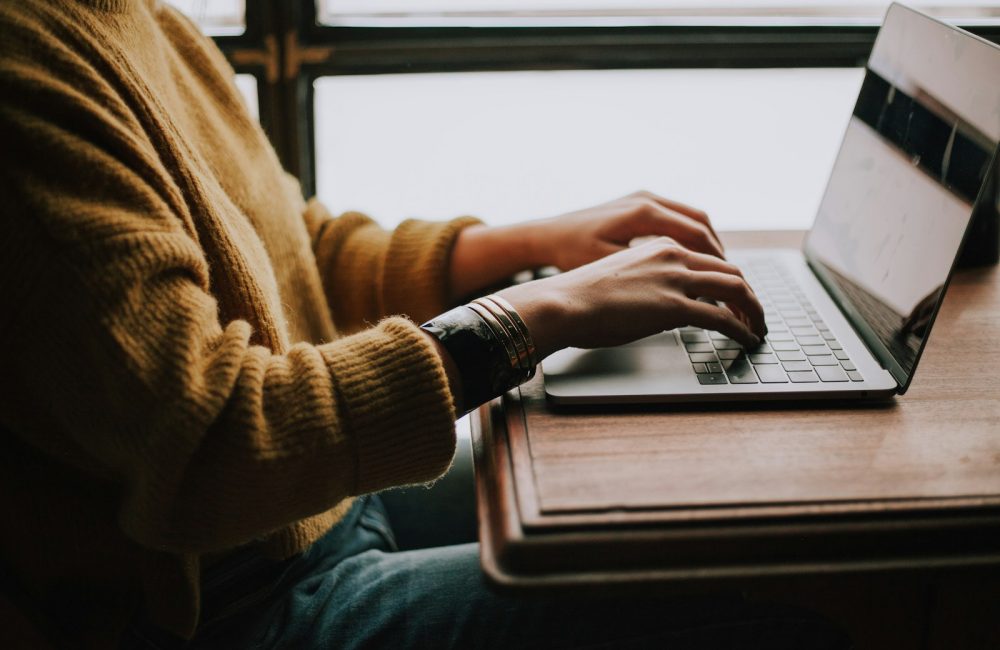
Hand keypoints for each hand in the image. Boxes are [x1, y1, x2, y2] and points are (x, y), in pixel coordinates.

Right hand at [497, 237, 764, 359]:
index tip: (735, 297)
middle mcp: (673, 255)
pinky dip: (742, 329)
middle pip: (730, 270)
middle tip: (755, 314)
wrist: (562, 302)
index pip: (708, 258)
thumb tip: (662, 308)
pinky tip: (747, 339)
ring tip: (758, 328)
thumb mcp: (620, 279)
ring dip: (753, 310)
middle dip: (749, 295)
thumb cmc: (579, 296)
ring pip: (735, 289)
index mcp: (659, 245)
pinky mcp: (674, 306)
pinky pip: (723, 318)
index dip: (728, 279)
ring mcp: (675, 279)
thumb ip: (648, 284)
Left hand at [527, 190, 724, 270]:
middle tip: (732, 280)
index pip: (697, 236)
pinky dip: (691, 236)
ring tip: (718, 271)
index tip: (730, 284)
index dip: (718, 262)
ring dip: (708, 244)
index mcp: (644, 213)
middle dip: (719, 254)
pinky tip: (693, 258)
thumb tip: (687, 292)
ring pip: (692, 218)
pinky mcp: (638, 202)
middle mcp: (647, 199)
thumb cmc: (572, 254)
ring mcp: (643, 198)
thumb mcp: (611, 268)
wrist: (546, 235)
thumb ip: (649, 276)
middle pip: (701, 224)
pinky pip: (677, 216)